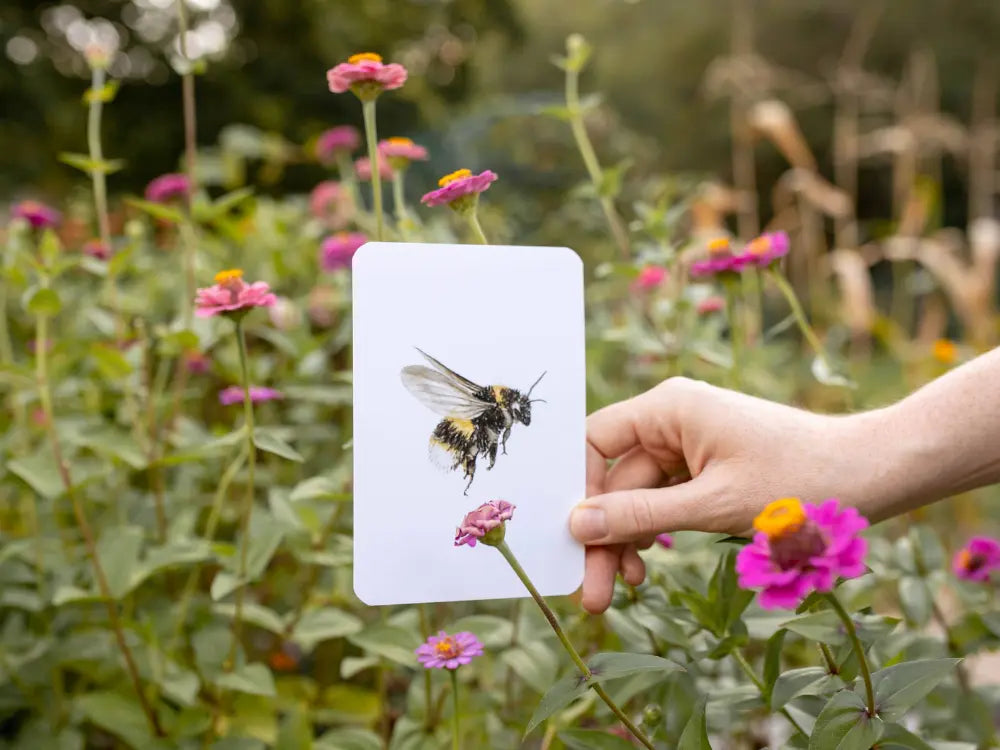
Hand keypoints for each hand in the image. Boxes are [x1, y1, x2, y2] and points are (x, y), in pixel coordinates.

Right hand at [570, 377, 887, 613]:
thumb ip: (641, 515)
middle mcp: (672, 420)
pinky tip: (648, 567)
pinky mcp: (705, 469)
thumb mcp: (714, 504)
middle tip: (591, 593)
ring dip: (627, 540)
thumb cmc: (799, 480)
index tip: (569, 539)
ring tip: (622, 590)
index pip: (595, 441)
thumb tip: (576, 524)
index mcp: (668, 408)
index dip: (576, 488)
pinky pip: (663, 501)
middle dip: (603, 534)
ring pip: (637, 497)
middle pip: (614, 479)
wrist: (873, 474)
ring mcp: (689, 445)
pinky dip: (654, 533)